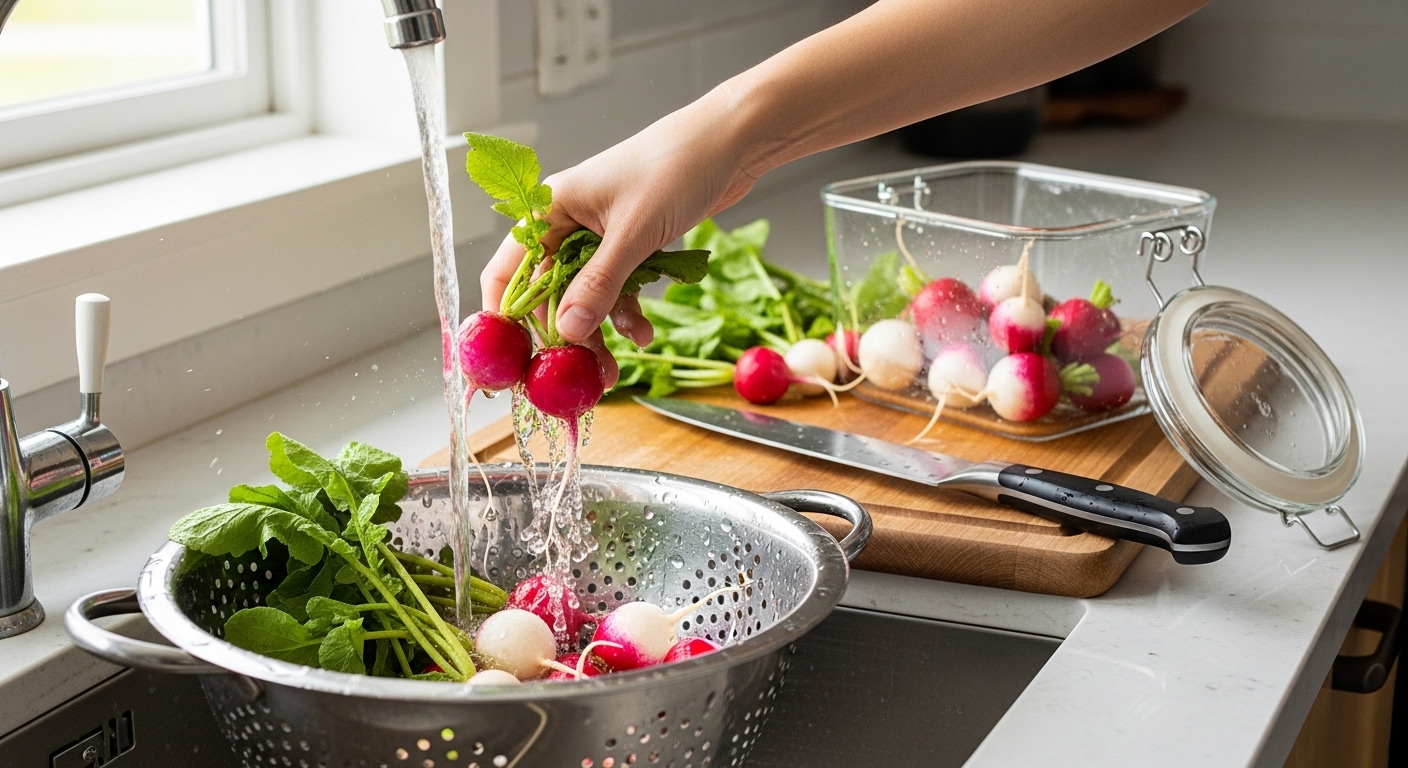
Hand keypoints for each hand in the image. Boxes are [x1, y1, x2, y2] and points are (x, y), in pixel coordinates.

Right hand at [480, 93, 758, 385]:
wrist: (730, 142)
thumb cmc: (677, 166)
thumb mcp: (634, 232)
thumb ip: (599, 284)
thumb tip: (567, 331)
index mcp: (551, 209)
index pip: (508, 272)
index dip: (505, 319)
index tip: (511, 362)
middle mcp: (568, 223)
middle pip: (548, 293)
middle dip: (563, 337)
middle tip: (576, 377)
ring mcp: (599, 235)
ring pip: (585, 296)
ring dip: (598, 332)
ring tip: (614, 369)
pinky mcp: (630, 243)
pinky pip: (616, 288)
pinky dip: (626, 312)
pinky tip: (643, 334)